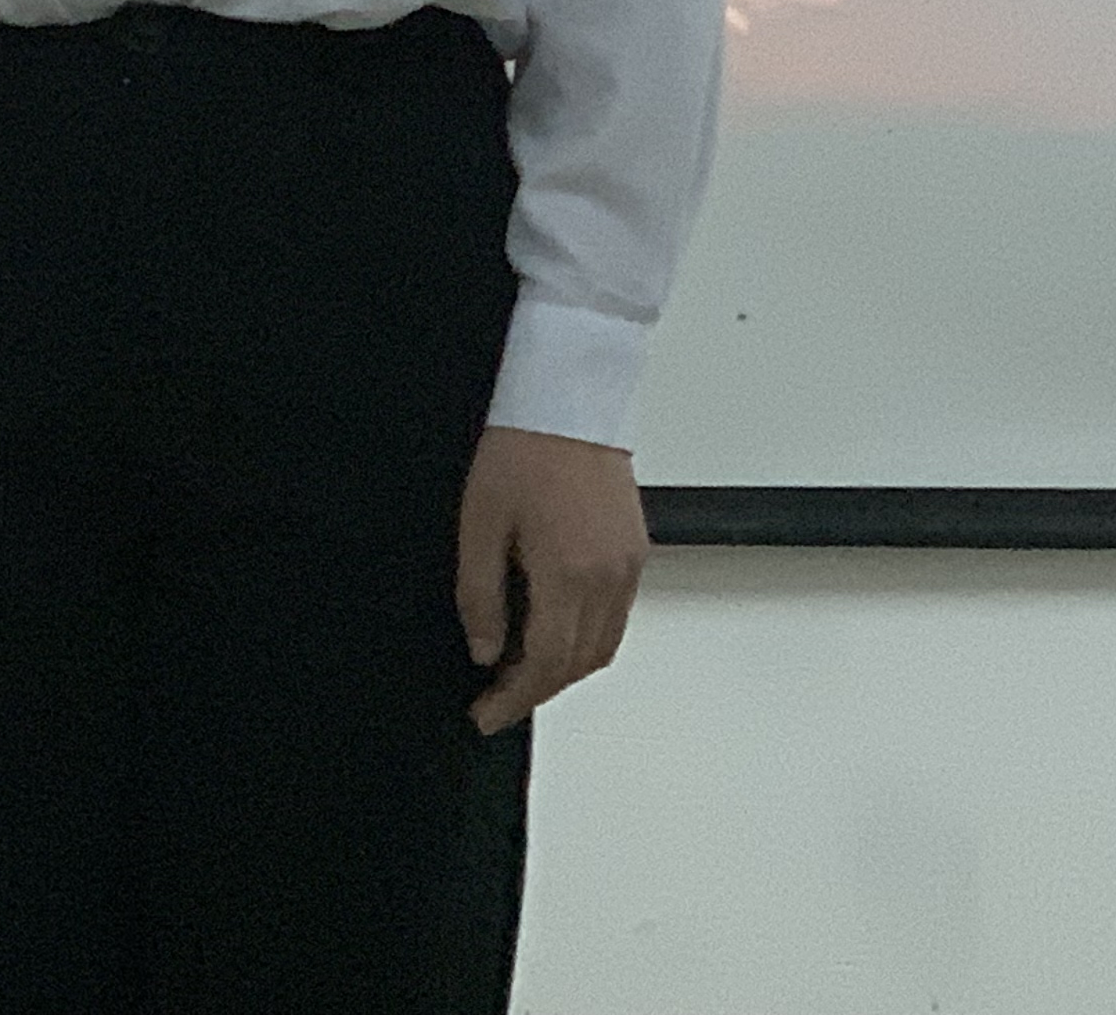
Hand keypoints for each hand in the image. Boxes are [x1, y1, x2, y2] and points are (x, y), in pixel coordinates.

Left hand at [457, 421, 648, 734]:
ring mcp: (628, 567)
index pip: (543, 663)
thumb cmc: (520, 450)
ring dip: (565, 671)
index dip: (513, 699)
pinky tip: (556, 634)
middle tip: (496, 700)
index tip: (485, 715)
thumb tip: (484, 651)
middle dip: (536, 691)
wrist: (567, 401)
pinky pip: (617, 618)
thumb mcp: (479, 522)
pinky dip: (588, 641)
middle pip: (577, 665)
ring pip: (603, 647)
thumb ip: (480, 594)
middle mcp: (607, 578)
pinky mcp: (636, 552)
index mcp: (566, 573)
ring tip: (520, 674)